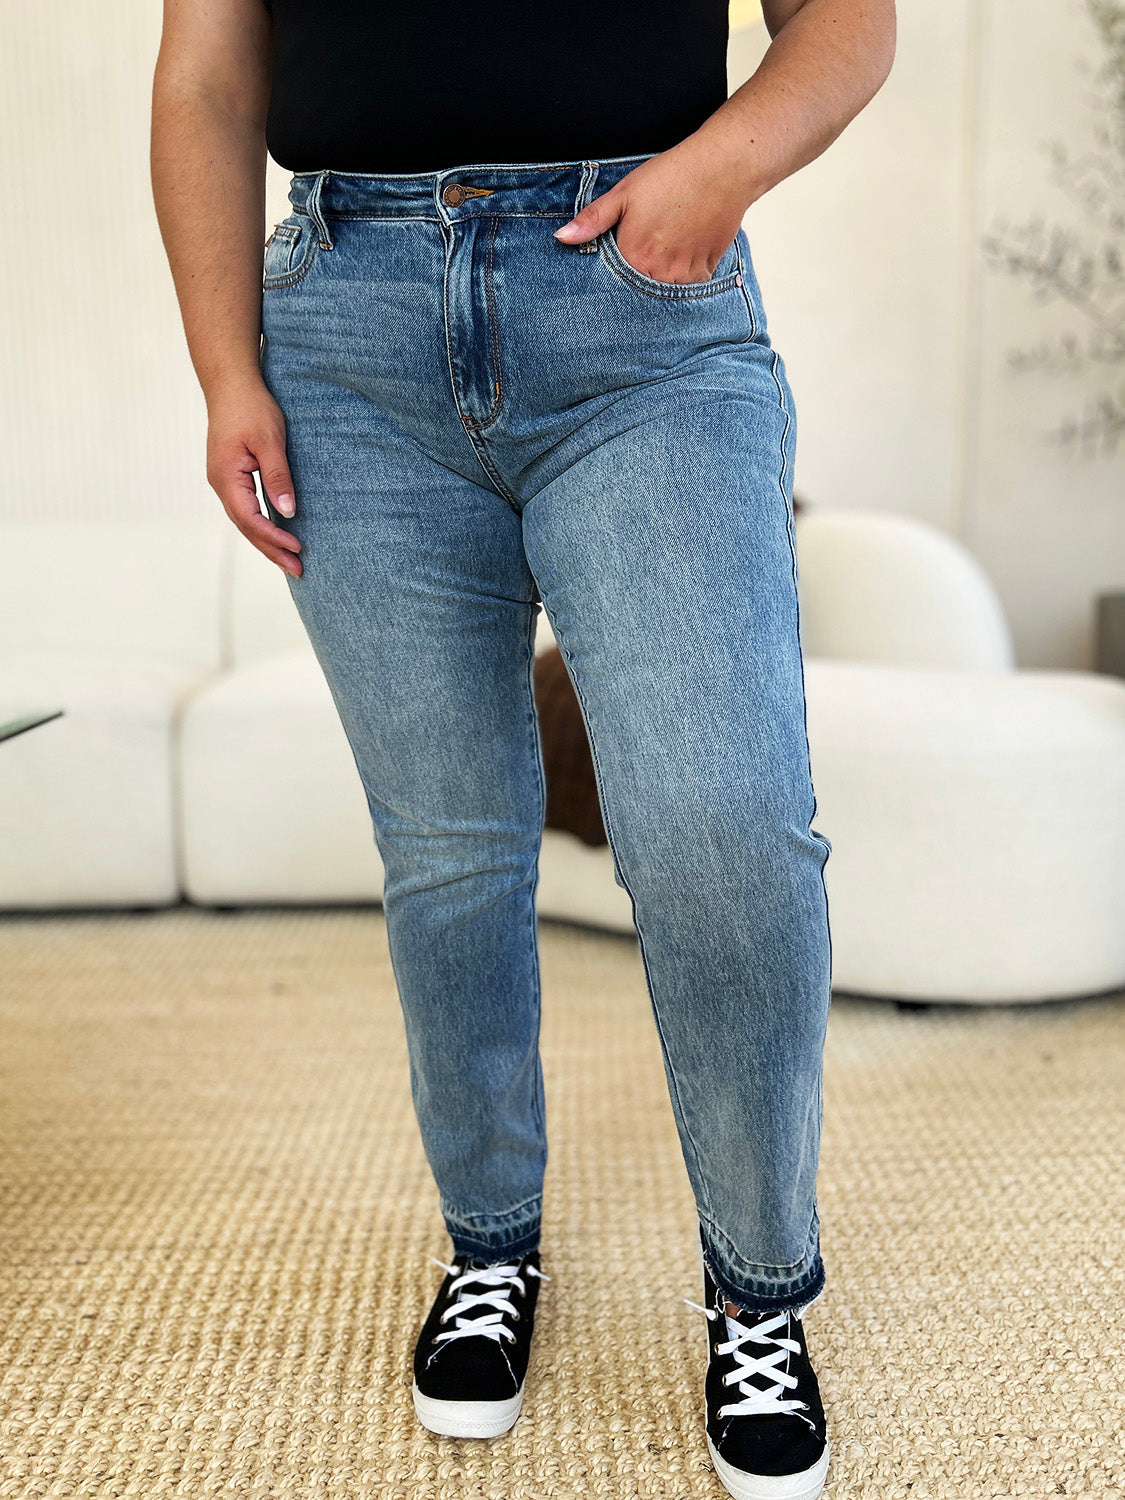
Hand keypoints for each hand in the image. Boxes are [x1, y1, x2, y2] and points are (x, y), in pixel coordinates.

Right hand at [205, 377, 302, 577]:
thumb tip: (287, 513)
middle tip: (298, 571)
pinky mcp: (231, 475)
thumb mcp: (270, 441)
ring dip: (267, 542)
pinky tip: (276, 535)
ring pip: (245, 521)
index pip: (250, 519)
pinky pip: (245, 509)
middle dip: (272, 551)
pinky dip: (261, 526)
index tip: (298, 549)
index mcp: (227, 478)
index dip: (274, 538)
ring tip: (290, 561)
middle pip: (246, 528)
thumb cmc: (251, 407)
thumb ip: (278, 477)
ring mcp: (224, 481)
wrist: (230, 383)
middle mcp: (221, 484)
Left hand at [553, 142, 748, 284]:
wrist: (723, 168)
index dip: (610, 281)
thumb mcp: (624, 193)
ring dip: (658, 283)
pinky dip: (681, 278)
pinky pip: (688, 287)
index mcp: (635, 257)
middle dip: (634, 284)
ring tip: (660, 257)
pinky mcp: (705, 270)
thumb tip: (561, 237)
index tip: (610, 275)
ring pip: (664, 292)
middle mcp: (660, 273)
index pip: (613, 286)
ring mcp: (685, 275)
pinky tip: (679, 256)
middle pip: (639, 293)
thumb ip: (592, 220)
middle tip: (640, 258)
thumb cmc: (671, 176)